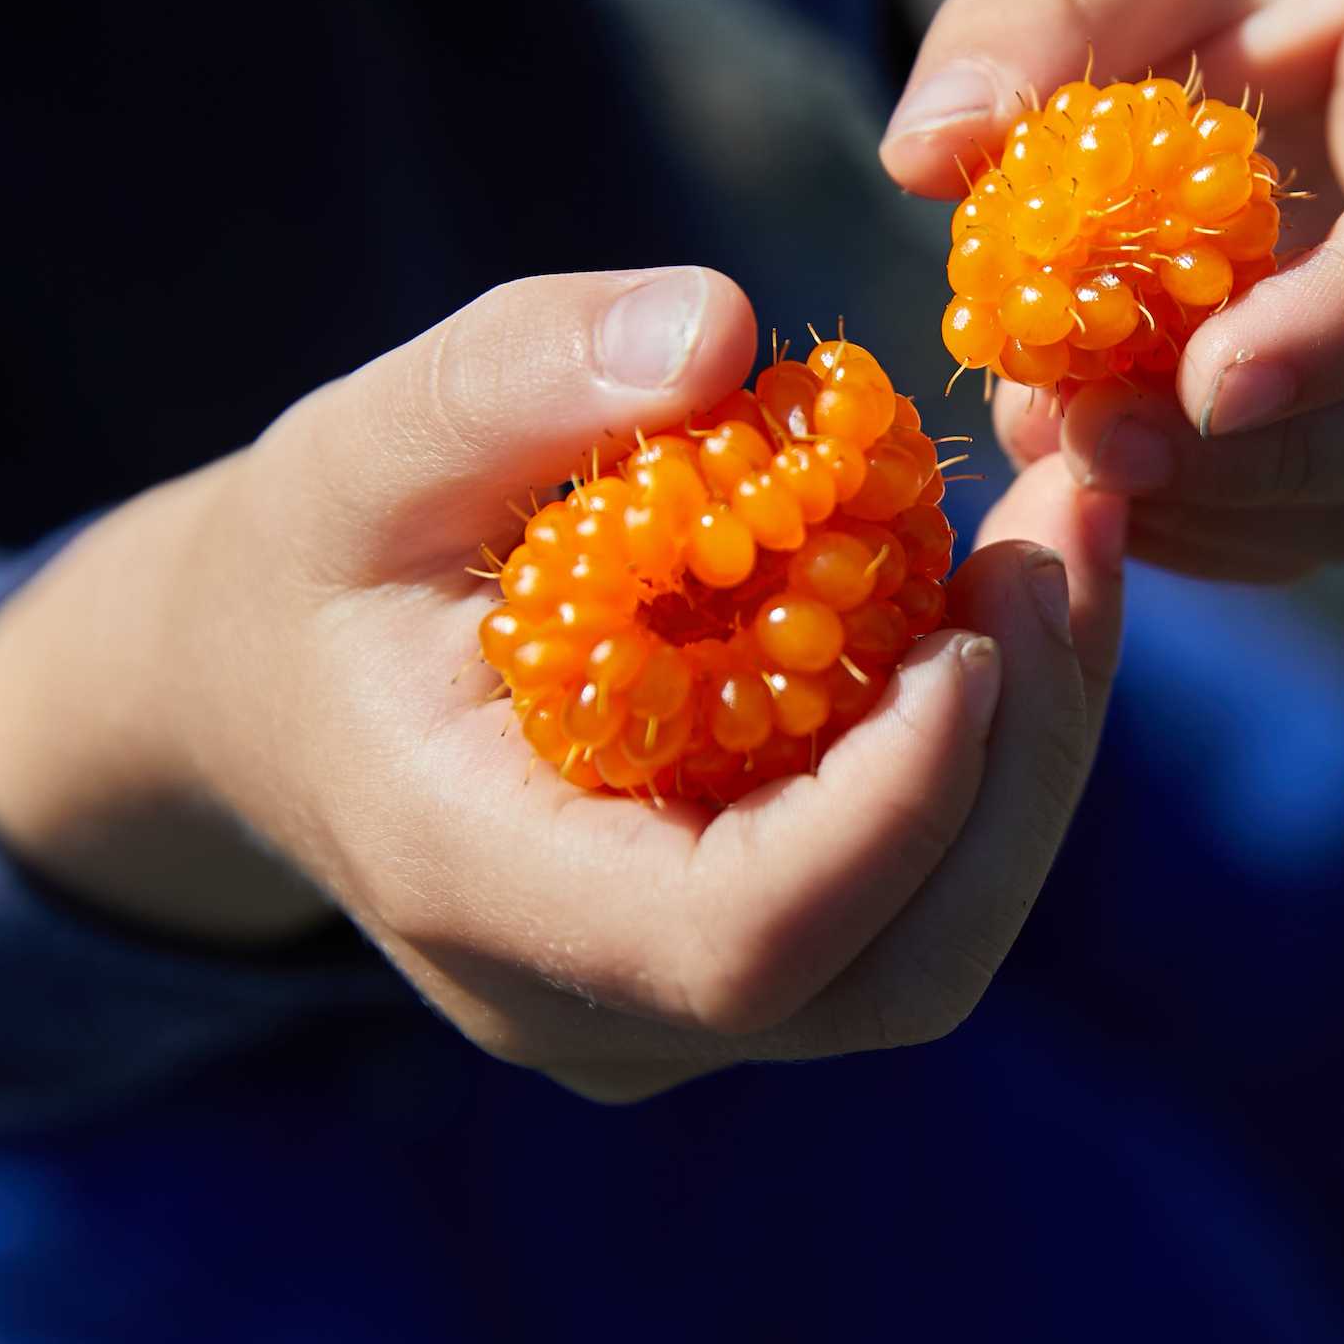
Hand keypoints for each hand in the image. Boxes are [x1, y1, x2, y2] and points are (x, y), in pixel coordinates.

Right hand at [0, 268, 1122, 1100]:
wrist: (267, 704)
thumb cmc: (311, 568)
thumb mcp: (361, 443)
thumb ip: (514, 375)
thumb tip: (720, 325)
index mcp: (481, 894)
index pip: (739, 944)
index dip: (895, 808)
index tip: (974, 620)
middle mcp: (594, 1006)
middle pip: (896, 973)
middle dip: (1024, 756)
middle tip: (1076, 528)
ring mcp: (675, 1018)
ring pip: (933, 948)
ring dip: (1034, 745)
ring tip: (1062, 536)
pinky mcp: (741, 979)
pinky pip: (911, 903)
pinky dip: (985, 756)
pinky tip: (999, 595)